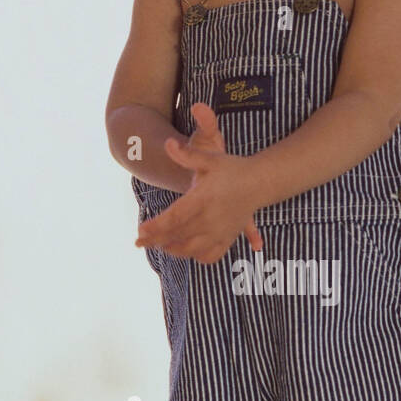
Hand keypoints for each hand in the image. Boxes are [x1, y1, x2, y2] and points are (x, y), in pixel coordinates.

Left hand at [135, 103, 263, 260]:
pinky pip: (211, 255)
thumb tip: (168, 143)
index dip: (156, 226)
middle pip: (178, 235)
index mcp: (203, 199)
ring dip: (173, 249)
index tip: (141, 231)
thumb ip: (187, 155)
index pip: (175, 217)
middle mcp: (212, 218)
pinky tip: (187, 251)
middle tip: (139, 242)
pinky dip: (197, 257)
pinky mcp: (228, 238)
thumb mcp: (210, 158)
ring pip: (192, 249)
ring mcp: (221, 231)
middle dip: (156, 240)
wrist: (261, 182)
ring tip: (160, 246)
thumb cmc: (232, 169)